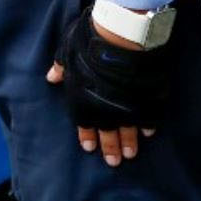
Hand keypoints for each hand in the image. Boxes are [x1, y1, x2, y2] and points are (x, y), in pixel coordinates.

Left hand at [47, 5, 170, 167]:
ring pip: (129, 132)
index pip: (83, 124)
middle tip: (114, 161)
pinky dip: (148, 126)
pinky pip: (149, 119)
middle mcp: (105, 111)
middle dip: (110, 148)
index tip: (90, 148)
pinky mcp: (147, 103)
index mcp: (82, 101)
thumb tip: (51, 76)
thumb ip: (61, 67)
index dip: (87, 136)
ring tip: (131, 154)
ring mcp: (128, 109)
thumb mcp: (67, 52)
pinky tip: (148, 133)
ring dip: (129, 143)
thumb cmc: (89, 44)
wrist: (121, 39)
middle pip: (108, 134)